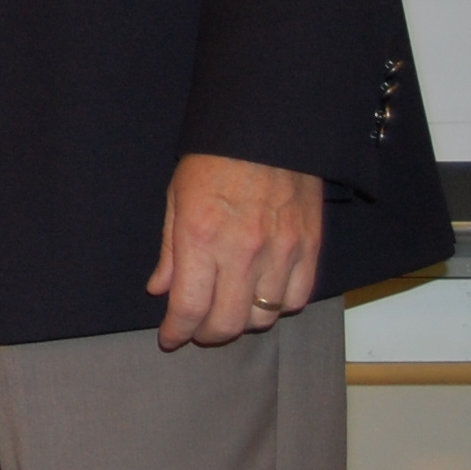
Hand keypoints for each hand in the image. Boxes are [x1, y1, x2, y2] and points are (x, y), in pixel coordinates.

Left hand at [147, 153, 323, 348]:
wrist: (268, 131)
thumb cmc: (213, 161)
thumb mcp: (176, 199)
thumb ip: (169, 251)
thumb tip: (160, 291)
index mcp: (201, 237)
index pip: (190, 307)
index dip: (177, 331)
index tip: (170, 338)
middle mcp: (243, 252)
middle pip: (228, 323)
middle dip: (207, 334)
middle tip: (197, 329)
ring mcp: (281, 253)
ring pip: (264, 318)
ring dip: (243, 322)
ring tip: (229, 311)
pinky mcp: (310, 249)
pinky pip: (297, 299)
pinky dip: (278, 308)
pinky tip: (263, 298)